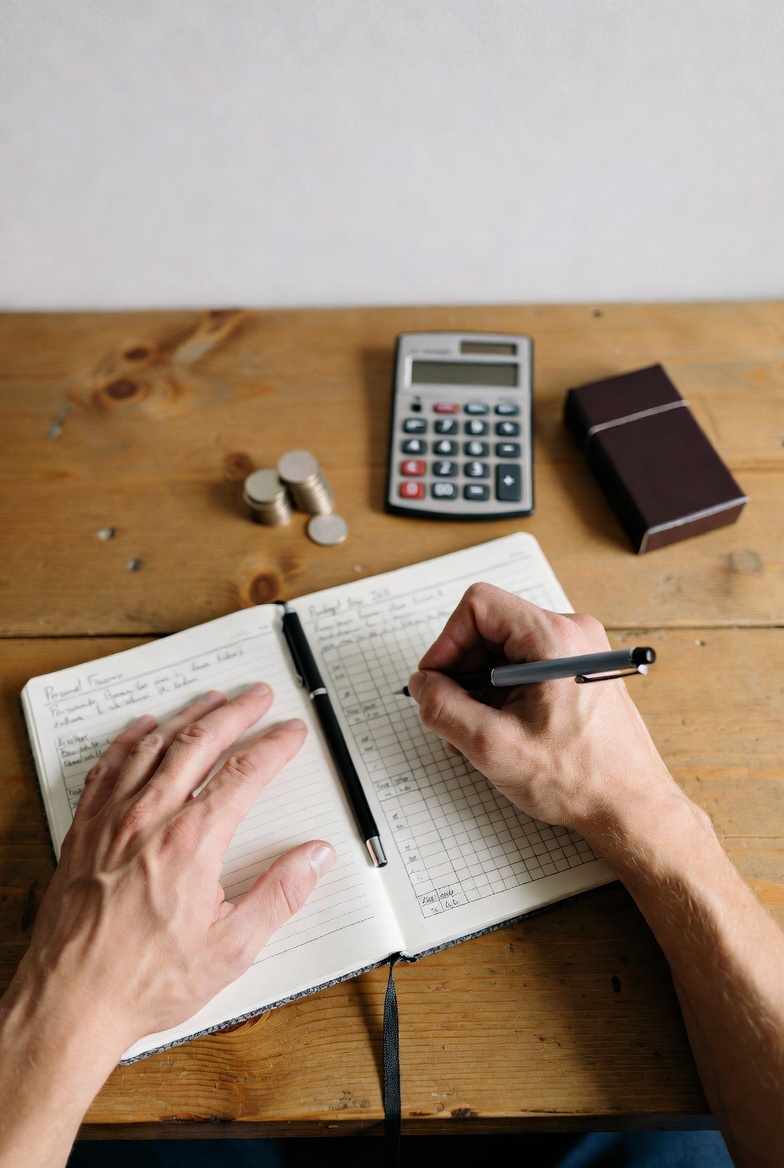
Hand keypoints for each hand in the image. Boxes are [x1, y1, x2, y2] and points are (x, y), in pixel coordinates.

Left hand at [9, 683, 335, 1057]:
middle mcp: (151, 819)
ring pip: (154, 746)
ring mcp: (113, 820)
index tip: (290, 732)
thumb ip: (279, 895)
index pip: (244, 773)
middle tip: (257, 695)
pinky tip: (142, 728)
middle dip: (234, 713)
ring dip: (187, 717)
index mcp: (193, 842)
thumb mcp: (231, 948)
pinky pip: (107, 768)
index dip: (273, 746)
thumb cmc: (144, 980)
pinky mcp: (85, 831)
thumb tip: (315, 857)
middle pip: (200, 744)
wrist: (70, 1000)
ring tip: (210, 700)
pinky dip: (129, 740)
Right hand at [407, 583, 681, 841]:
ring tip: (477, 732)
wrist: (630, 808)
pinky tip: (501, 730)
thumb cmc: (579, 779)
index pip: (479, 606)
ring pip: (505, 649)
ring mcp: (579, 651)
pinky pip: (525, 665)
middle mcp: (572, 634)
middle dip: (462, 670)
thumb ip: (443, 708)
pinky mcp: (579, 670)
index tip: (436, 681)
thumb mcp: (491, 745)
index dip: (447, 642)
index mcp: (555, 639)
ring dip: (480, 686)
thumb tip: (421, 684)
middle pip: (490, 627)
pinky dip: (503, 693)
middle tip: (453, 715)